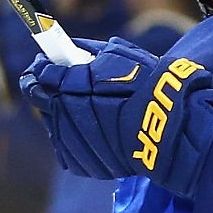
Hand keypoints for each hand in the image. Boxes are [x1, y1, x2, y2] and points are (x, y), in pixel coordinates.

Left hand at [20, 37, 212, 197]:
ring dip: (63, 115)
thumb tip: (68, 48)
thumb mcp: (119, 56)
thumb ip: (88, 51)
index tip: (43, 64)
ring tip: (88, 108)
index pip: (40, 76)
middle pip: (44, 102)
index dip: (40, 69)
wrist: (171, 127)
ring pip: (55, 127)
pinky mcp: (86, 164)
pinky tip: (93, 129)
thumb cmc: (148, 86)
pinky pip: (69, 149)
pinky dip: (75, 138)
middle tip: (64, 85)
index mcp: (73, 85)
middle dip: (50, 92)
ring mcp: (76, 143)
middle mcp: (68, 115)